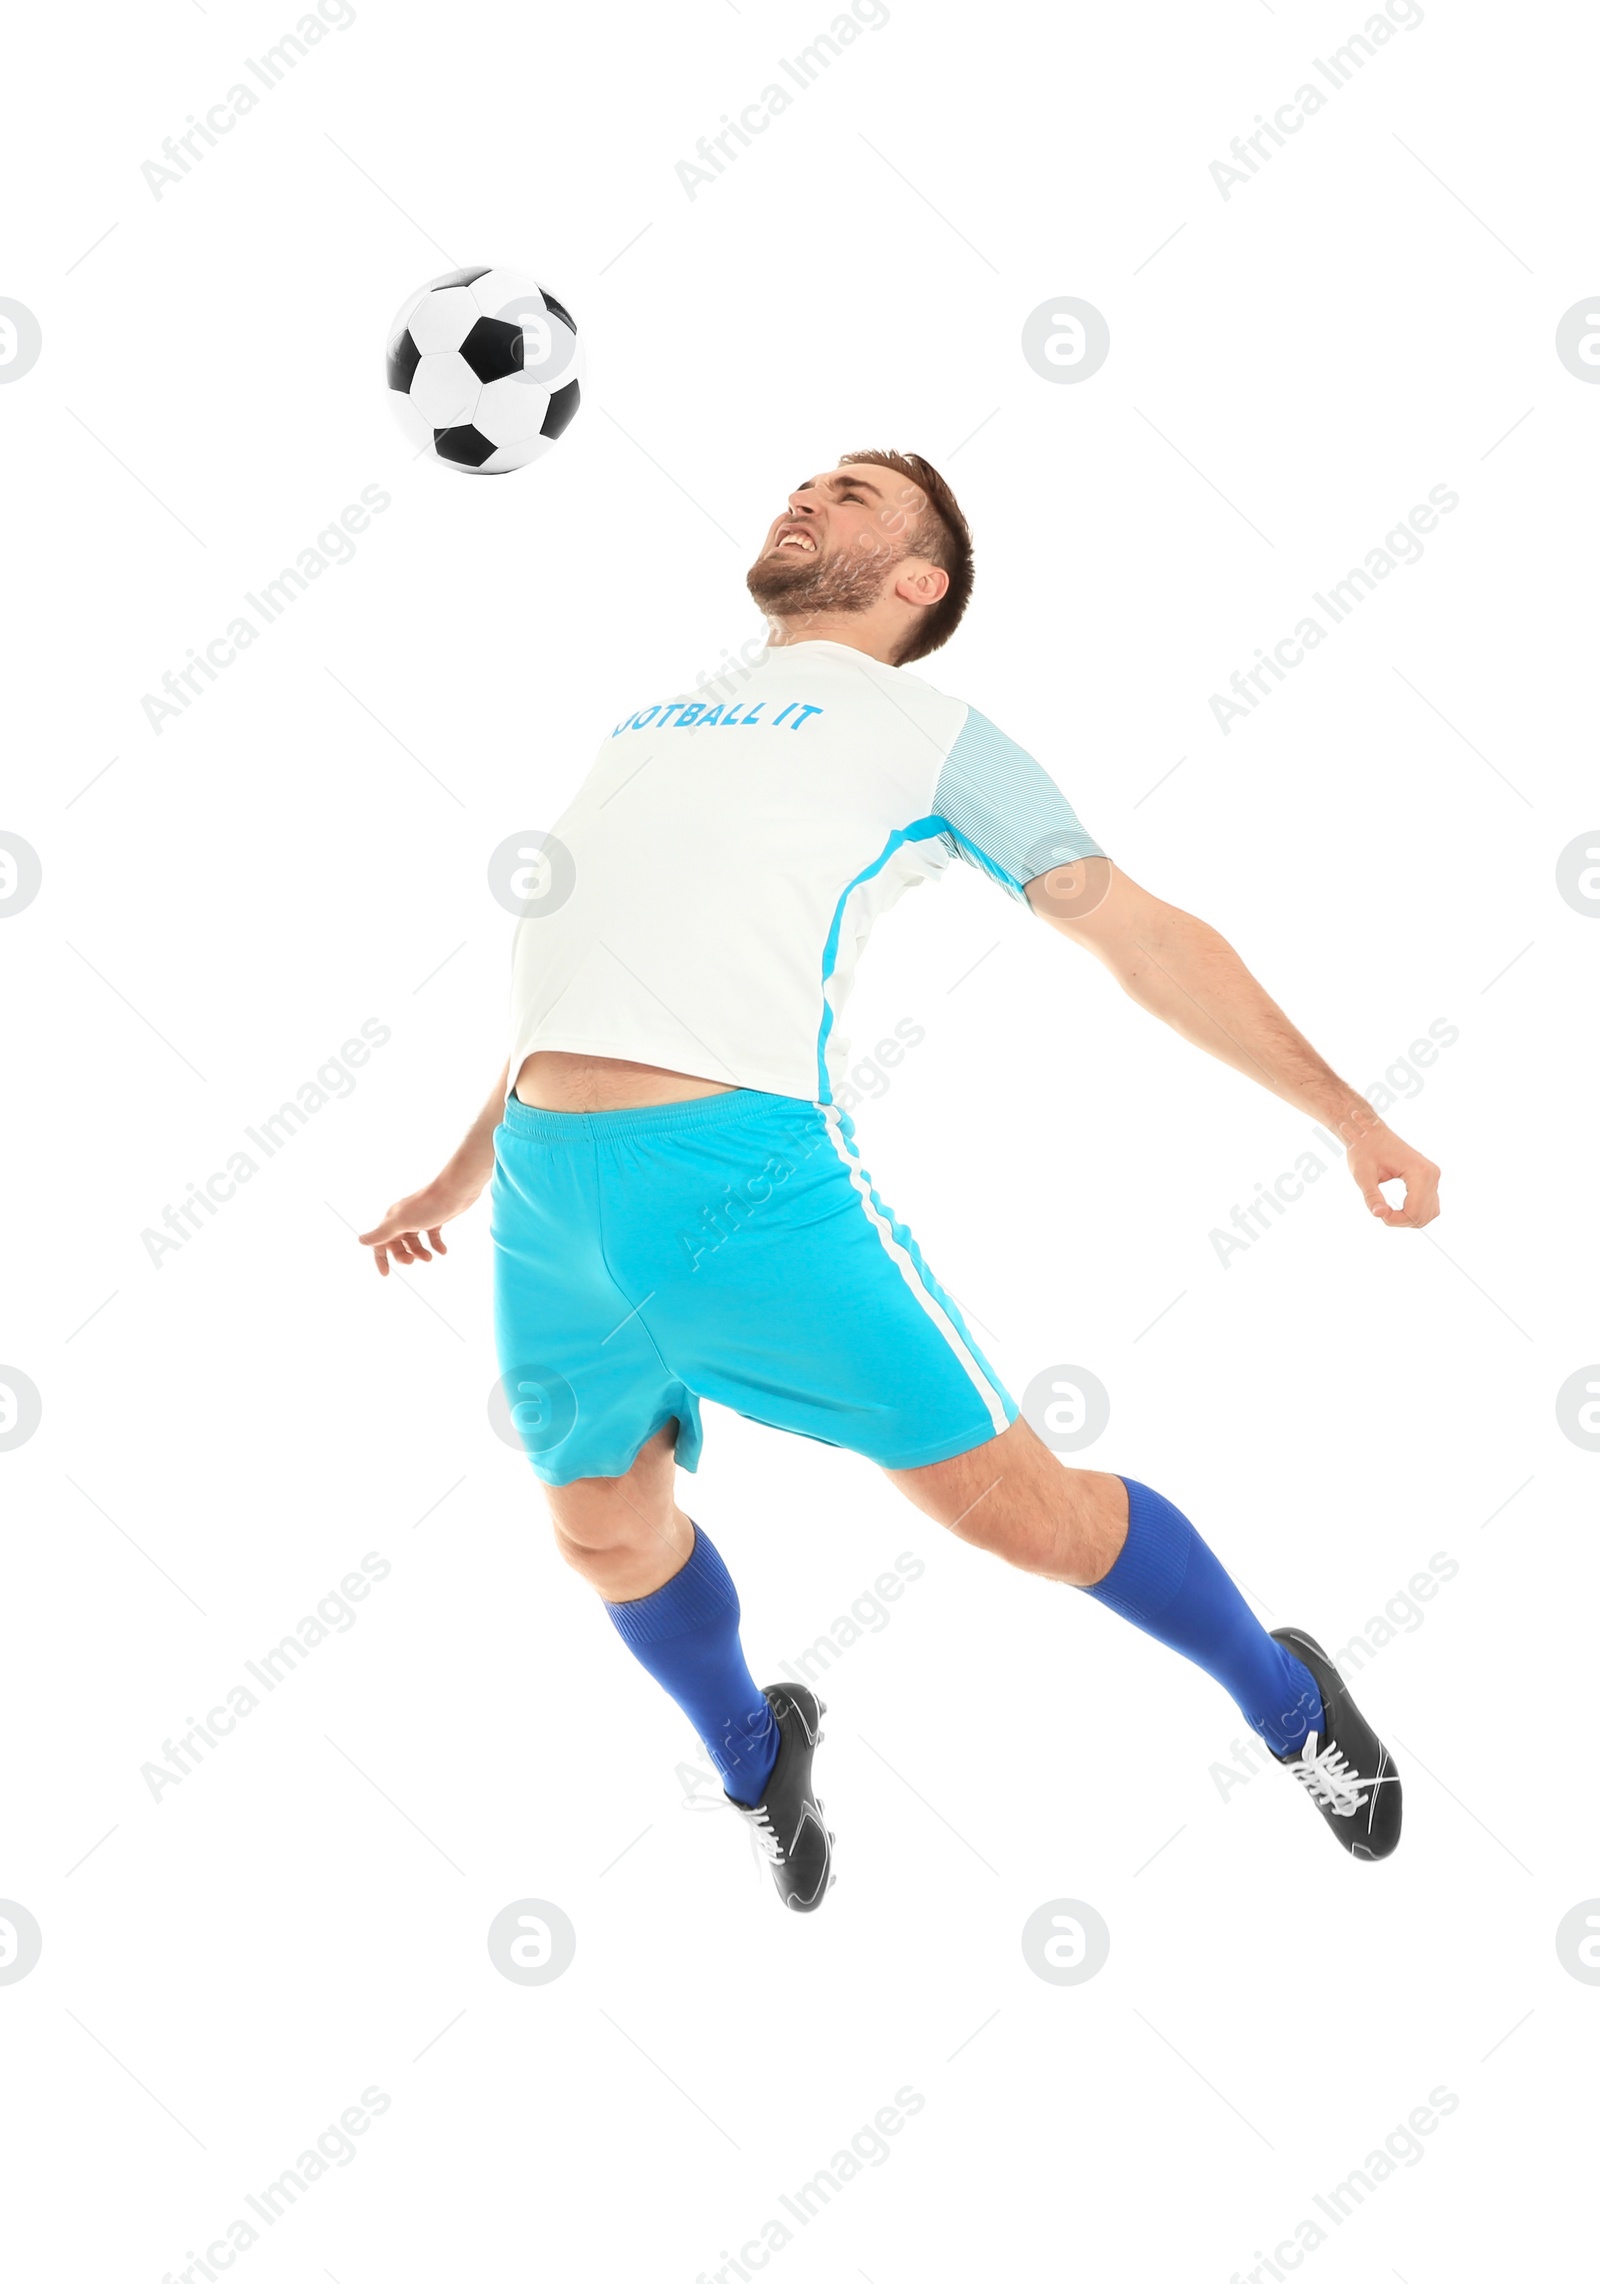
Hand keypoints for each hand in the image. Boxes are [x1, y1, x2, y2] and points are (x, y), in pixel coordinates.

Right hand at [359, 1171, 483, 1276]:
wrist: (455, 1191)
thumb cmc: (427, 1206)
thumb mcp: (401, 1222)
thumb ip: (382, 1233)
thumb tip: (360, 1241)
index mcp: (393, 1219)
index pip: (381, 1242)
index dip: (381, 1258)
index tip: (386, 1274)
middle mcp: (404, 1218)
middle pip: (398, 1244)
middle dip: (404, 1255)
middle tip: (412, 1262)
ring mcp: (420, 1218)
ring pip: (415, 1241)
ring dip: (420, 1252)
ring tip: (430, 1258)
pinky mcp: (435, 1218)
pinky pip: (432, 1236)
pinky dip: (435, 1245)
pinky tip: (442, 1251)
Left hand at [1347, 1123, 1439, 1227]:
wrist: (1370, 1133)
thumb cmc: (1364, 1150)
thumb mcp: (1362, 1174)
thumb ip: (1371, 1196)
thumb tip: (1379, 1215)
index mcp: (1419, 1171)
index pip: (1414, 1211)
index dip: (1395, 1220)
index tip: (1377, 1212)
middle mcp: (1431, 1174)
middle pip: (1423, 1215)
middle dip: (1401, 1221)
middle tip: (1380, 1210)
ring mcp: (1433, 1177)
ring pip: (1429, 1214)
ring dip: (1408, 1219)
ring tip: (1388, 1210)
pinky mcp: (1430, 1179)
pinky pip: (1428, 1206)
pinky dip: (1414, 1213)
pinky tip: (1398, 1208)